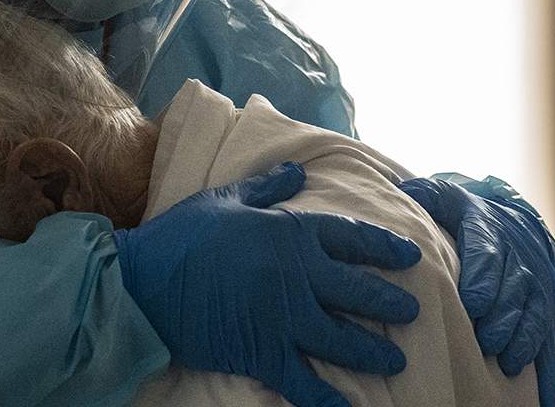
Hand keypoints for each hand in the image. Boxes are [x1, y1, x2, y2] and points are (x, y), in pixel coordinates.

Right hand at [113, 162, 421, 406]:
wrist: (143, 282)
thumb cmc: (181, 235)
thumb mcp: (224, 199)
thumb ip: (266, 188)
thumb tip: (298, 172)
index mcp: (288, 233)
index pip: (350, 238)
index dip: (384, 248)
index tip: (409, 257)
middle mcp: (296, 276)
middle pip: (358, 292)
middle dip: (390, 304)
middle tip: (411, 312)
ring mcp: (283, 319)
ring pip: (343, 340)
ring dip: (373, 352)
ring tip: (393, 360)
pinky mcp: (264, 353)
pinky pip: (306, 382)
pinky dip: (329, 399)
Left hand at [398, 177, 554, 406]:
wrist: (509, 221)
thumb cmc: (463, 214)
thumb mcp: (444, 196)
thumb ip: (425, 195)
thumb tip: (404, 192)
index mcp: (488, 232)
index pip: (487, 256)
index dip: (483, 280)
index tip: (473, 303)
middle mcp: (516, 258)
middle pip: (511, 290)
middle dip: (499, 317)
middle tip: (483, 340)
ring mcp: (533, 283)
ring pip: (531, 312)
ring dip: (519, 337)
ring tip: (502, 359)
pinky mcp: (542, 305)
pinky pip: (544, 331)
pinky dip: (537, 355)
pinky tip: (527, 377)